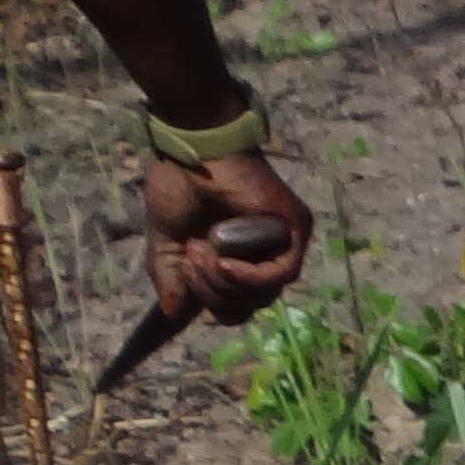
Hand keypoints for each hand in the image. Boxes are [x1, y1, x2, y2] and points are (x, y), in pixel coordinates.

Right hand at [143, 151, 311, 320]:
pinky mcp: (297, 230)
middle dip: (212, 292)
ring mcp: (283, 245)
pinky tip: (225, 261)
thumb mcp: (168, 242)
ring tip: (200, 249)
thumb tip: (175, 314)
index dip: (209, 301)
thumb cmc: (179, 187)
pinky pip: (281, 274)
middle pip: (248, 306)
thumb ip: (171, 279)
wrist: (193, 150)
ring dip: (224, 281)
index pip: (234, 307)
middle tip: (192, 256)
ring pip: (263, 295)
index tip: (185, 272)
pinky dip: (250, 276)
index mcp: (234, 261)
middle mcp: (262, 257)